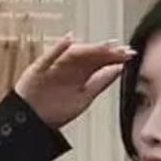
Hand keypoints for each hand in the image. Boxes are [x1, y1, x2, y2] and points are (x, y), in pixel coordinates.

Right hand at [15, 35, 133, 130]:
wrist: (31, 120)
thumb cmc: (56, 110)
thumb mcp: (84, 99)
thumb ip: (101, 83)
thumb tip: (119, 69)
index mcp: (82, 74)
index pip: (100, 61)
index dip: (115, 57)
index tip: (130, 53)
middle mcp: (70, 67)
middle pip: (90, 55)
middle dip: (105, 51)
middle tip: (121, 48)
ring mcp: (55, 66)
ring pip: (74, 54)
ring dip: (89, 48)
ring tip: (103, 46)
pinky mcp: (40, 68)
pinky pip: (49, 56)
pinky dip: (58, 48)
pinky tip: (69, 39)